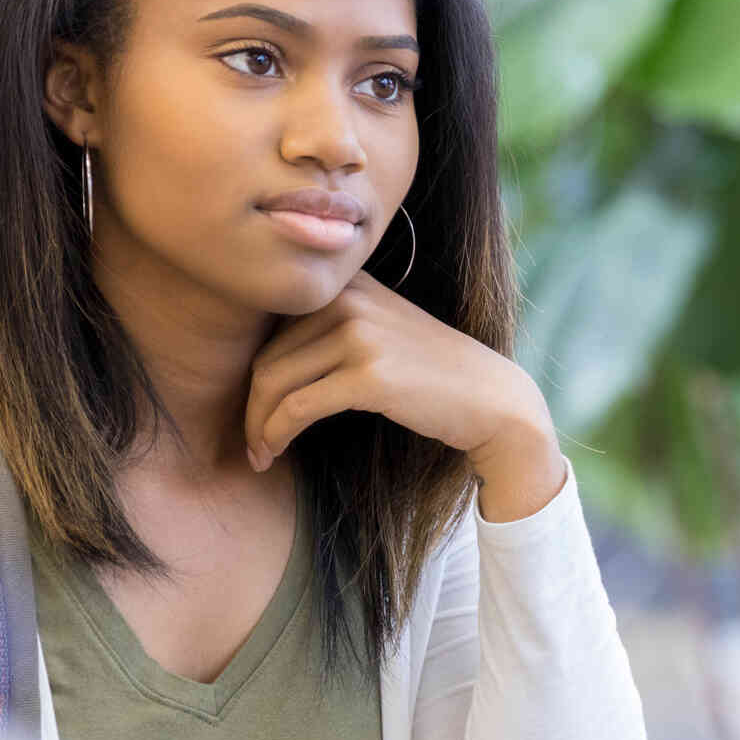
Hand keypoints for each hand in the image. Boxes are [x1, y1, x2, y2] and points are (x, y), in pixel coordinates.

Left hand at [244, 272, 566, 521]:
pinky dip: (275, 435)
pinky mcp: (369, 374)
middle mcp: (350, 299)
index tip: (252, 411)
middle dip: (249, 407)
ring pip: (273, 383)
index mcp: (347, 284)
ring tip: (259, 454)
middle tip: (249, 443)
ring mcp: (360, 334)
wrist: (490, 398)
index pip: (271, 327)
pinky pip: (297, 408)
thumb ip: (330, 326)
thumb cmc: (431, 374)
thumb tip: (259, 362)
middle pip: (266, 356)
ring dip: (257, 427)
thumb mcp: (380, 329)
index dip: (251, 374)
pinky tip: (274, 453)